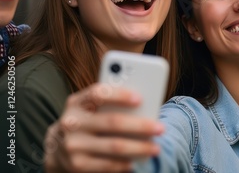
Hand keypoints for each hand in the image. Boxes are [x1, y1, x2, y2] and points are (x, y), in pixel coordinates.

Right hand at [44, 83, 163, 172]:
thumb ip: (111, 100)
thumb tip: (143, 103)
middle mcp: (71, 122)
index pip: (98, 93)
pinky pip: (107, 165)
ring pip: (113, 146)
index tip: (140, 99)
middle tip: (160, 128)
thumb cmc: (88, 118)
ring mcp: (72, 144)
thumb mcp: (92, 106)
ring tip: (156, 148)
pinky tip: (137, 162)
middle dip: (140, 125)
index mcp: (76, 101)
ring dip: (139, 148)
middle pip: (112, 122)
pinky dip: (125, 164)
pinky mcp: (76, 164)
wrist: (58, 145)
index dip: (120, 95)